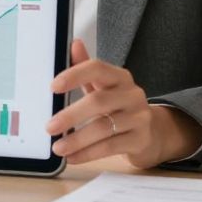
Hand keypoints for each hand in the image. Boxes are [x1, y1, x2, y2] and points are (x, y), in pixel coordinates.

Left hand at [45, 39, 201, 167]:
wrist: (151, 132)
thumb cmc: (118, 107)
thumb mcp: (102, 87)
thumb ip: (85, 68)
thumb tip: (72, 43)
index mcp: (119, 77)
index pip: (97, 68)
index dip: (74, 74)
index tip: (53, 86)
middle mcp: (132, 94)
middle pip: (99, 101)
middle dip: (71, 115)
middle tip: (50, 127)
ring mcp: (139, 117)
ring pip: (104, 128)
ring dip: (77, 140)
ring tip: (58, 148)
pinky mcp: (141, 139)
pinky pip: (111, 147)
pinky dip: (88, 153)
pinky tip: (72, 157)